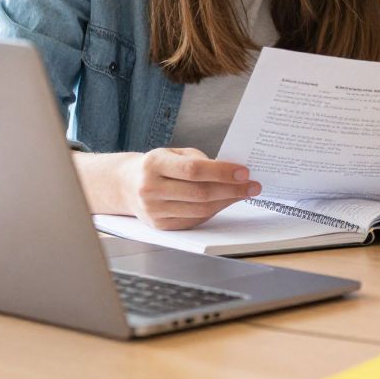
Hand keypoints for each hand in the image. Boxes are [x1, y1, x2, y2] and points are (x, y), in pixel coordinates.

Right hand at [116, 147, 259, 230]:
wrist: (126, 185)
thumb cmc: (158, 166)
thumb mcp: (173, 153)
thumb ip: (199, 160)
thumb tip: (232, 172)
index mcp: (154, 164)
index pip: (193, 169)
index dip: (221, 171)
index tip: (244, 172)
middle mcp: (151, 189)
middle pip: (199, 193)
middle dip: (232, 189)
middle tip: (253, 186)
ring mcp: (154, 210)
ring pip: (199, 209)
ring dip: (227, 202)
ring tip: (244, 193)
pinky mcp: (161, 225)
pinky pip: (194, 220)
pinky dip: (214, 211)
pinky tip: (226, 202)